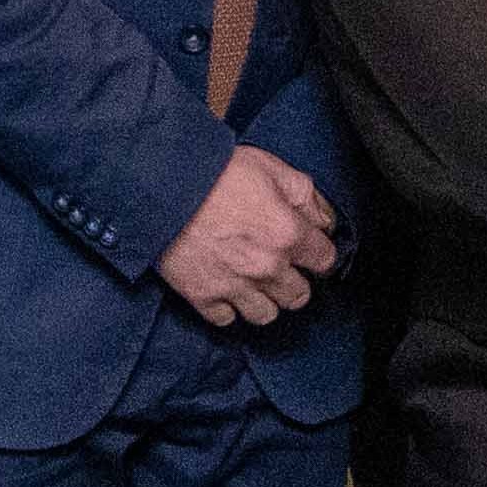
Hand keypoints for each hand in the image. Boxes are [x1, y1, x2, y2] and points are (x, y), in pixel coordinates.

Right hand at [161, 145, 344, 329]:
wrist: (161, 186)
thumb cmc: (214, 171)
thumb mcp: (270, 168)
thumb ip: (305, 196)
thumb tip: (324, 220)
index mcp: (288, 233)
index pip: (325, 260)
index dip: (318, 254)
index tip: (309, 251)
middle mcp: (267, 267)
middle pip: (298, 295)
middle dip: (294, 282)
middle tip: (280, 267)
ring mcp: (235, 286)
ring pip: (266, 314)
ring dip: (264, 300)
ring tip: (253, 282)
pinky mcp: (203, 296)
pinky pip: (226, 319)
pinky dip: (227, 308)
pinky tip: (225, 288)